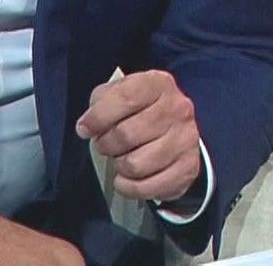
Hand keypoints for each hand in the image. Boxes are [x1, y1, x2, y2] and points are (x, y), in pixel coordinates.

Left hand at [74, 69, 202, 202]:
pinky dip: (129, 187)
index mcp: (159, 84)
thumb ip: (102, 102)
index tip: (84, 128)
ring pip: (135, 164)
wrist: (176, 132)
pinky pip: (146, 188)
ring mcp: (186, 140)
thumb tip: (87, 125)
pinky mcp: (188, 168)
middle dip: (107, 144)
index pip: (125, 98)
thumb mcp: (121, 94)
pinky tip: (128, 177)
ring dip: (120, 166)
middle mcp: (178, 109)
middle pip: (126, 134)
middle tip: (106, 144)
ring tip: (122, 158)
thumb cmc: (141, 111)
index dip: (98, 116)